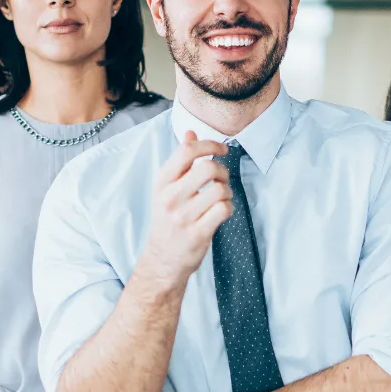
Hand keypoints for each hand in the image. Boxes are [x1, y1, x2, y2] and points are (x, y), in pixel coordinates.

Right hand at [133, 134, 232, 292]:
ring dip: (226, 191)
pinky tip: (221, 212)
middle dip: (222, 171)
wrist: (162, 259)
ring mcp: (184, 216)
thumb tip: (191, 133)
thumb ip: (180, 160)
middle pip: (208, 168)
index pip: (187, 151)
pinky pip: (224, 209)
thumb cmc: (168, 219)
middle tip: (220, 179)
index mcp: (162, 182)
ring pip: (219, 189)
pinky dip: (228, 208)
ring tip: (220, 198)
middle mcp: (170, 197)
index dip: (210, 145)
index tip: (221, 149)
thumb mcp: (166, 188)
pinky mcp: (198, 233)